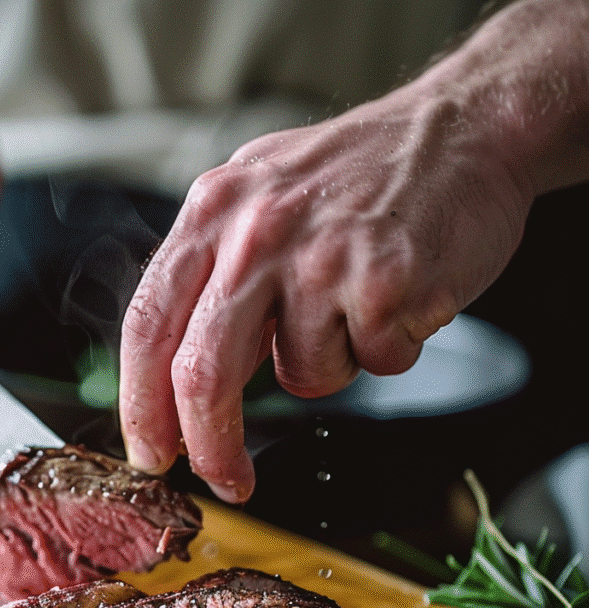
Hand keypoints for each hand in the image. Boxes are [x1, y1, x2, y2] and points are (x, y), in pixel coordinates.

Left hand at [119, 80, 532, 502]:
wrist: (464, 126)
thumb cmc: (361, 173)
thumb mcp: (260, 197)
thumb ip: (215, 277)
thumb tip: (175, 379)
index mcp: (213, 214)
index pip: (148, 326)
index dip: (142, 404)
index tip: (150, 454)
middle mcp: (256, 232)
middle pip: (203, 373)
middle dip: (210, 446)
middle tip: (226, 481)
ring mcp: (319, 257)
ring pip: (303, 377)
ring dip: (334, 363)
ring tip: (359, 302)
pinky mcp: (382, 282)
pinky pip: (372, 363)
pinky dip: (388, 348)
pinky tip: (399, 295)